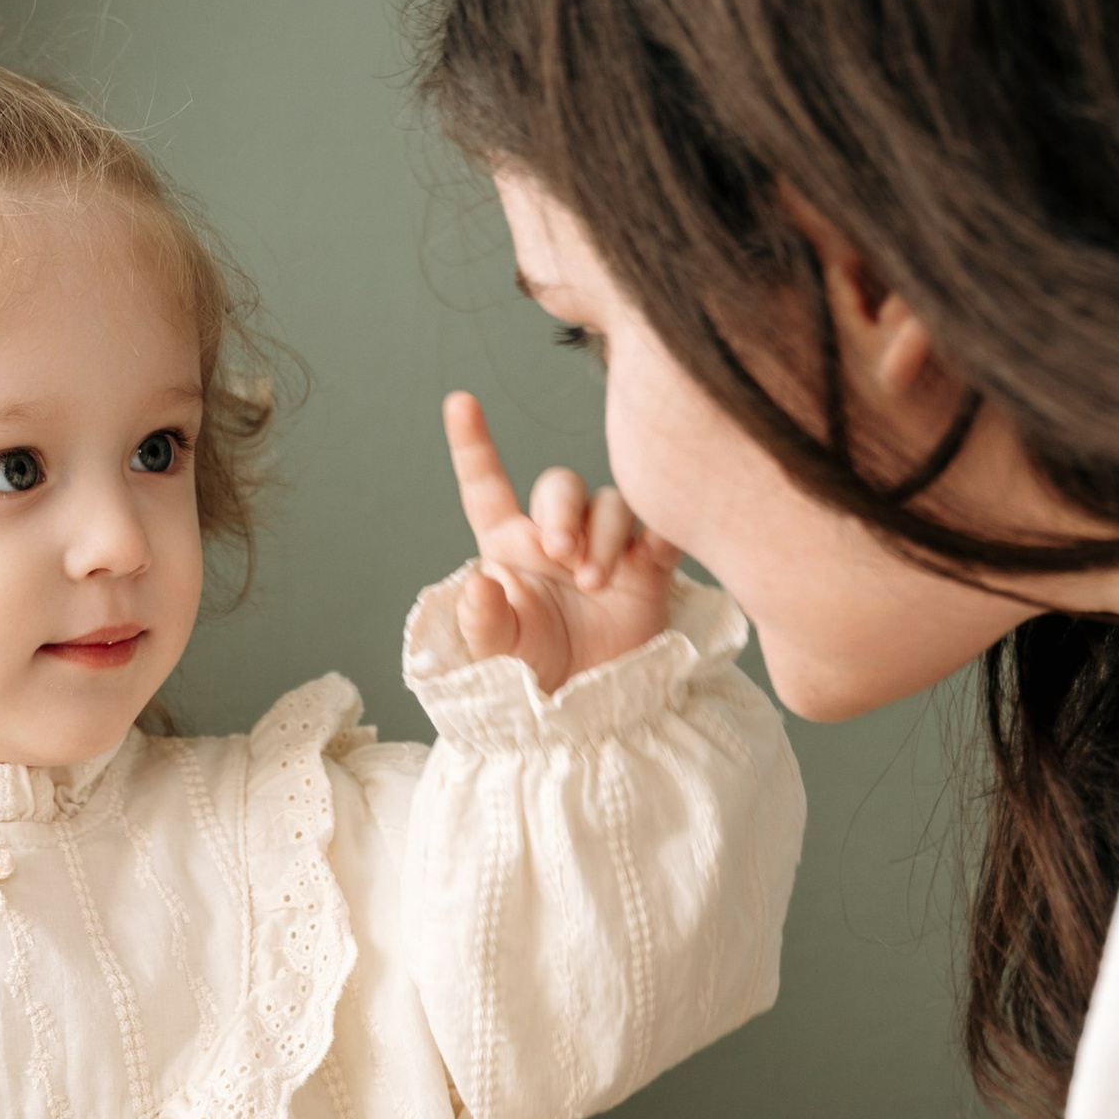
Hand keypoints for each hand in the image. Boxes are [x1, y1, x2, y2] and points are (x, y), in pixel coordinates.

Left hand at [443, 389, 681, 692]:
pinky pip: (660, 528)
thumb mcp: (496, 654)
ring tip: (594, 583)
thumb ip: (483, 620)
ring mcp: (605, 548)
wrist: (584, 715)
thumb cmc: (529, 676)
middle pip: (562, 484)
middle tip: (561, 554)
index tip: (459, 403)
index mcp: (507, 546)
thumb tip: (479, 584)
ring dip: (602, 534)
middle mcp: (556, 536)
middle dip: (562, 511)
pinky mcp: (647, 567)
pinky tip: (646, 556)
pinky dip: (657, 532)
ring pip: (610, 502)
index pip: (487, 485)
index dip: (474, 444)